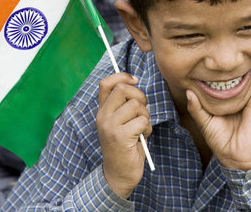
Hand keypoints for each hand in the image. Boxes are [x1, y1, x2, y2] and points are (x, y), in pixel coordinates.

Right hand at [97, 73, 151, 198]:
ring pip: (136, 105)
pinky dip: (147, 128)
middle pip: (123, 89)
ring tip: (142, 128)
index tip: (135, 81)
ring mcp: (110, 126)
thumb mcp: (121, 122)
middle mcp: (103, 116)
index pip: (106, 83)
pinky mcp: (120, 136)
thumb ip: (124, 104)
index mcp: (102, 111)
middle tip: (143, 110)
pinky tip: (142, 137)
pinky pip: (142, 121)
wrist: (119, 174)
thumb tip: (134, 81)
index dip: (122, 76)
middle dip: (140, 96)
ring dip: (146, 115)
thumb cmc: (126, 146)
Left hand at [186, 56, 250, 170]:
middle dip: (245, 59)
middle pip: (245, 74)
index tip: (220, 52)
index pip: (228, 80)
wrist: (235, 157)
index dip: (227, 68)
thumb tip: (188, 91)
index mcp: (230, 100)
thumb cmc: (221, 141)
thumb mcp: (205, 122)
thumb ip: (197, 107)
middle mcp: (243, 96)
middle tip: (244, 39)